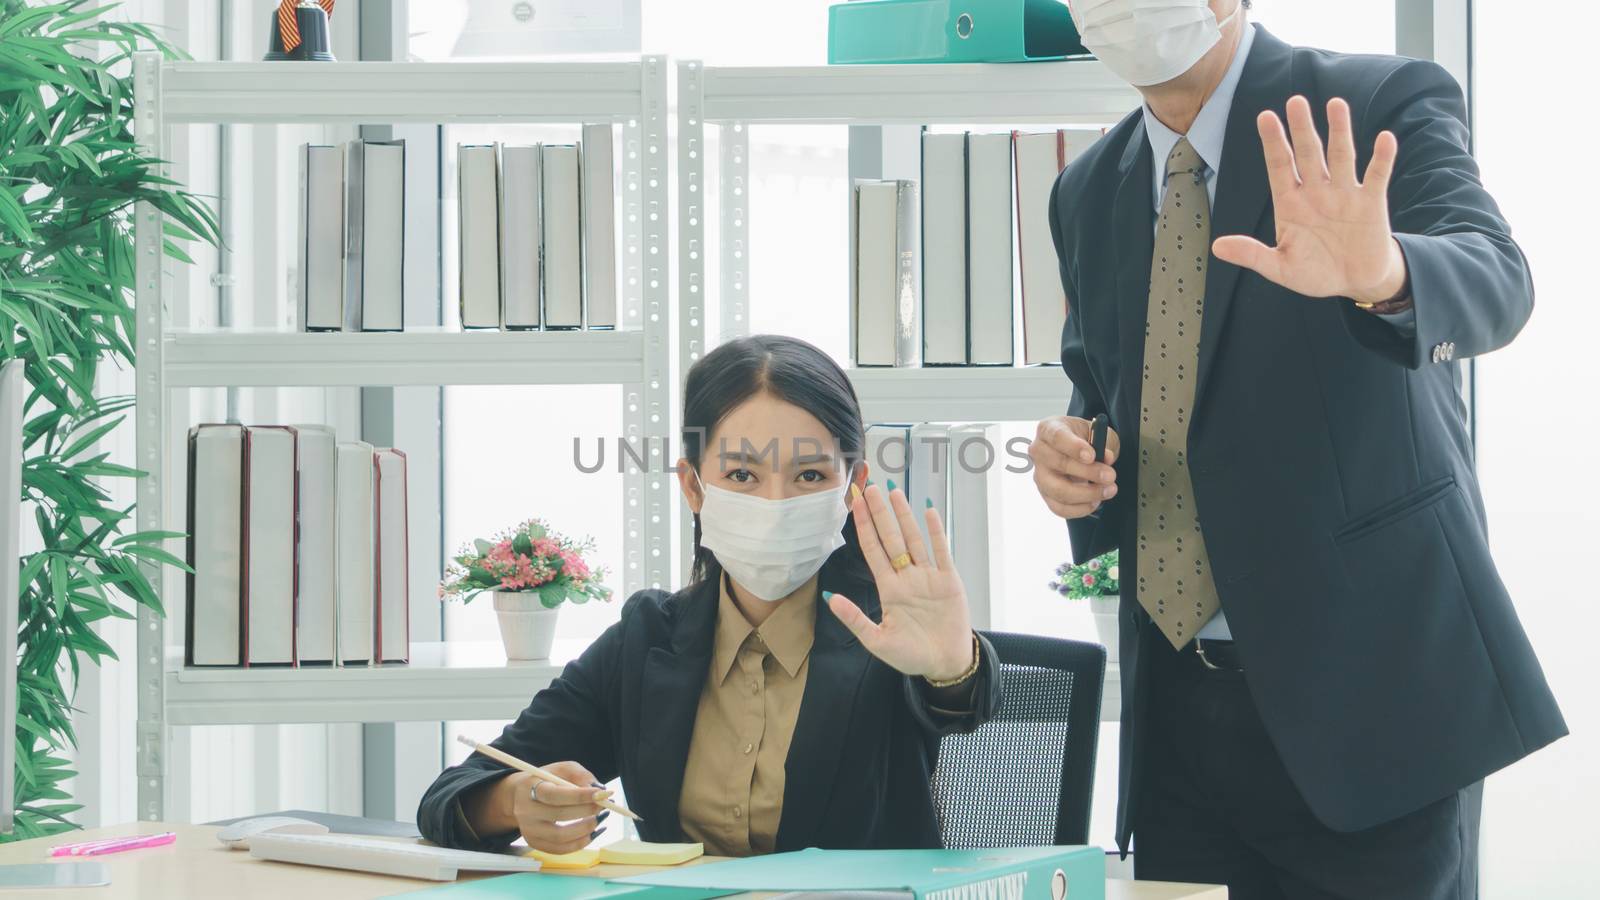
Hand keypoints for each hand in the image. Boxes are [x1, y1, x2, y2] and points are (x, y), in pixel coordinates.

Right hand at [502, 763, 609, 853]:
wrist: (522, 796)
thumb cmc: (547, 780)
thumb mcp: (562, 769)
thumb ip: (580, 775)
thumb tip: (599, 790)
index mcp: (531, 788)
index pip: (555, 795)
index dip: (580, 796)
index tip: (601, 794)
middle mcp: (526, 811)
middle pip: (559, 816)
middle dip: (587, 811)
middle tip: (605, 804)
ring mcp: (529, 830)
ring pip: (560, 837)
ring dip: (586, 829)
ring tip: (600, 818)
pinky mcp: (535, 843)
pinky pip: (560, 849)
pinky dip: (580, 842)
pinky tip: (593, 832)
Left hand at [826, 484, 973, 680]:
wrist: (945, 664)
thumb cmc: (911, 655)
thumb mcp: (877, 641)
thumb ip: (855, 619)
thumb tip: (829, 599)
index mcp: (889, 589)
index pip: (873, 550)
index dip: (864, 527)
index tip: (855, 504)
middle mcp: (907, 577)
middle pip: (891, 538)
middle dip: (880, 513)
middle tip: (871, 487)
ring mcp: (928, 577)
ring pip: (914, 539)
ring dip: (904, 515)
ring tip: (894, 492)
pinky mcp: (949, 581)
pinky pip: (941, 551)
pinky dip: (935, 531)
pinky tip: (928, 511)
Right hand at [1030, 415, 1118, 519]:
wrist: (1078, 450)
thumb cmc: (1085, 438)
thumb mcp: (1098, 432)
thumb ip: (1103, 442)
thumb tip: (1106, 458)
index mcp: (1048, 429)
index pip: (1057, 437)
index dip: (1074, 447)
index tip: (1092, 456)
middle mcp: (1039, 451)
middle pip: (1058, 464)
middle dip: (1088, 472)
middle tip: (1110, 476)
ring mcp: (1040, 475)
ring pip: (1058, 490)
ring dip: (1087, 494)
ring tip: (1108, 490)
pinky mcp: (1045, 494)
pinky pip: (1059, 508)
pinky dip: (1080, 508)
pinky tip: (1095, 501)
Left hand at [1212, 95, 1407, 305]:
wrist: (1354, 282)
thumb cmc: (1315, 272)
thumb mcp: (1280, 267)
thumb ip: (1252, 255)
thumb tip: (1217, 247)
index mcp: (1291, 203)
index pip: (1280, 166)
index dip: (1274, 142)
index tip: (1266, 117)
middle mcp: (1317, 191)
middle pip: (1308, 154)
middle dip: (1302, 128)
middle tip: (1295, 101)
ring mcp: (1345, 194)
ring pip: (1341, 156)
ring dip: (1340, 131)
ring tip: (1336, 104)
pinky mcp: (1371, 202)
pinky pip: (1377, 175)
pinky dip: (1382, 158)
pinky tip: (1384, 139)